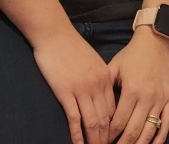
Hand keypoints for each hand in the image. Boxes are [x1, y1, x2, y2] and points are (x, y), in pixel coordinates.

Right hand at [33, 25, 115, 143]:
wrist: (55, 34)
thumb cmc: (71, 48)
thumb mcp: (92, 62)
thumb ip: (99, 78)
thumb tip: (101, 98)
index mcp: (105, 77)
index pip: (113, 109)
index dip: (113, 127)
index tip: (112, 139)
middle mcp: (97, 84)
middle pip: (105, 118)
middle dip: (106, 138)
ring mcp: (81, 88)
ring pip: (92, 121)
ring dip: (94, 140)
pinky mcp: (65, 91)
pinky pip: (74, 118)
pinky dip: (77, 134)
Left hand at [108, 29, 168, 143]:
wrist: (155, 41)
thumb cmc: (132, 54)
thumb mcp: (114, 67)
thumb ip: (105, 88)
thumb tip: (93, 110)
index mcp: (132, 90)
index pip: (118, 122)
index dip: (108, 136)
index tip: (101, 141)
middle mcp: (147, 97)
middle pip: (133, 131)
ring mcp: (160, 99)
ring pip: (149, 131)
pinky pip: (166, 124)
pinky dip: (159, 139)